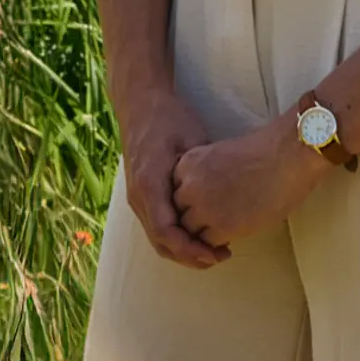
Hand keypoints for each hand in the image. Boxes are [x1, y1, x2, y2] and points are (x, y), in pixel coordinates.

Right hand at [115, 87, 225, 268]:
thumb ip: (200, 175)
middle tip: (222, 257)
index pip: (167, 233)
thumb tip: (221, 204)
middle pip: (161, 243)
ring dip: (184, 251)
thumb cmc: (168, 117)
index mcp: (149, 184)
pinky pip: (156, 227)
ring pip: (157, 239)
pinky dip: (176, 239)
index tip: (218, 253)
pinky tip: (198, 235)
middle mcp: (138, 197)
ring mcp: (137, 197)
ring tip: (214, 251)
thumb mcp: (191, 141)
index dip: (192, 249)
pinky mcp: (141, 195)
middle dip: (191, 257)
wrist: (140, 103)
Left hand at [172, 115, 330, 251]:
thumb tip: (208, 199)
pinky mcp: (222, 226)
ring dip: (202, 236)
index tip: (205, 207)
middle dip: (193, 221)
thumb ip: (206, 176)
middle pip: (179, 212)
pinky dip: (216, 246)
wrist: (286, 157)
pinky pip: (208, 243)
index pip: (176, 191)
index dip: (190, 202)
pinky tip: (229, 244)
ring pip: (190, 231)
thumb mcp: (220, 157)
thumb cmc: (264, 153)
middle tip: (210, 227)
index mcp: (188, 163)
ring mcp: (204, 207)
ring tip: (218, 239)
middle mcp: (190, 185)